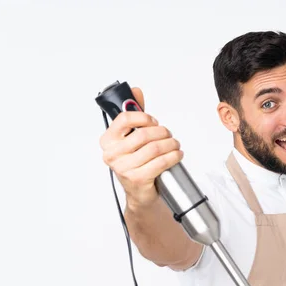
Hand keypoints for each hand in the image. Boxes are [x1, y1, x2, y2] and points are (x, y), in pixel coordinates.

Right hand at [99, 87, 183, 209]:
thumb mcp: (132, 138)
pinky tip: (177, 155)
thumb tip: (136, 92)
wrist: (139, 193)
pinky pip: (160, 162)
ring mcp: (123, 167)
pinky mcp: (137, 179)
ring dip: (171, 144)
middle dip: (163, 133)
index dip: (144, 118)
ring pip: (154, 148)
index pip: (124, 119)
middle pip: (144, 134)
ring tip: (175, 145)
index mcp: (108, 140)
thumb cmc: (136, 163)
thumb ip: (135, 114)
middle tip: (169, 135)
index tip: (154, 121)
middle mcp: (112, 154)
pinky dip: (173, 156)